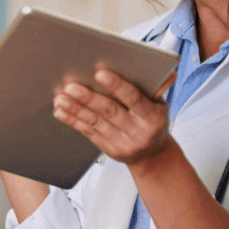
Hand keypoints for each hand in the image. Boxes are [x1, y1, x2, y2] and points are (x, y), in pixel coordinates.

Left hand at [52, 67, 176, 165]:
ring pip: (95, 122)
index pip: (135, 99)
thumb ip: (158, 88)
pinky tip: (60, 110)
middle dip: (88, 98)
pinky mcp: (108, 149)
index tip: (100, 73)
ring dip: (75, 108)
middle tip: (71, 85)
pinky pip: (87, 132)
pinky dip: (72, 120)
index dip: (117, 86)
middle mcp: (138, 132)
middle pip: (110, 112)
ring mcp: (122, 143)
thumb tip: (167, 72)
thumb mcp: (161, 105)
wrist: (153, 156)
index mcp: (153, 118)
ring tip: (60, 96)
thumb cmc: (153, 122)